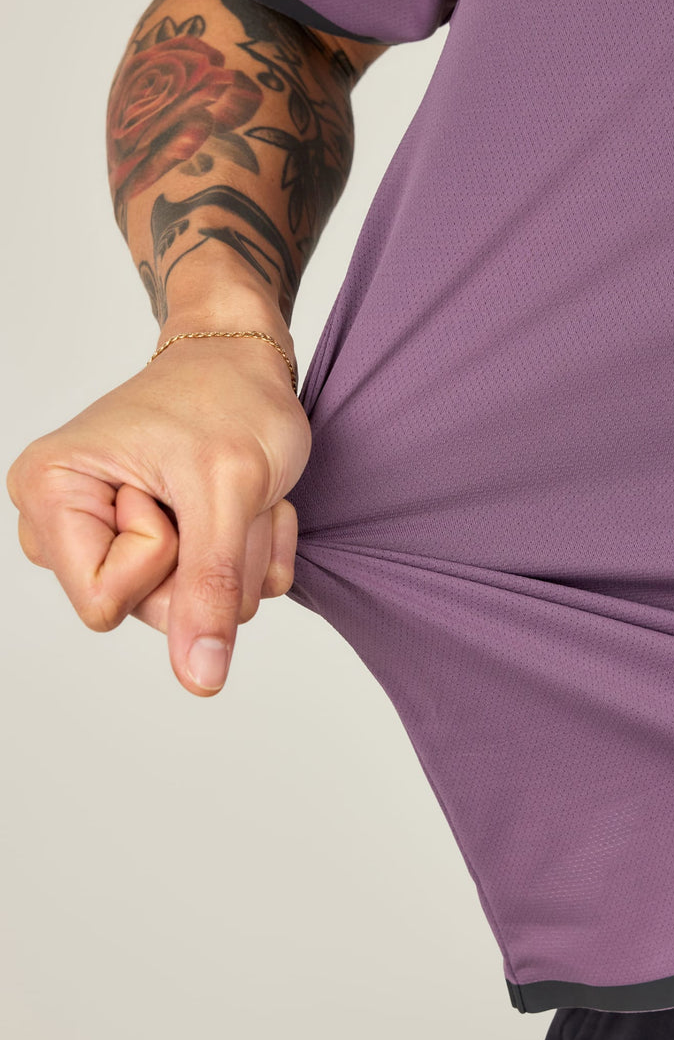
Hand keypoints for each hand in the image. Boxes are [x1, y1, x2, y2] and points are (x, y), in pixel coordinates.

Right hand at [5, 335, 312, 695]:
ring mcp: (112, 543)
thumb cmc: (230, 398)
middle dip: (211, 558)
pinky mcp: (158, 553)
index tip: (169, 489)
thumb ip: (210, 587)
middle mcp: (66, 525)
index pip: (105, 604)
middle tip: (218, 489)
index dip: (162, 559)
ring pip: (197, 611)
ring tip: (232, 488)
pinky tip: (245, 500)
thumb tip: (200, 680)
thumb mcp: (229, 490)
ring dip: (242, 551)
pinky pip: (226, 598)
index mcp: (51, 495)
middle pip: (150, 614)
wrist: (249, 360)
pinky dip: (255, 550)